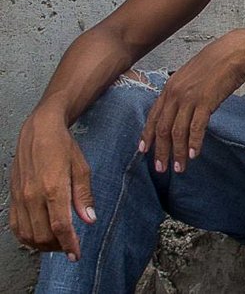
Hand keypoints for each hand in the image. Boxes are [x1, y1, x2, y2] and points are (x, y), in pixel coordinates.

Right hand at [9, 110, 95, 258]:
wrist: (39, 130)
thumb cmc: (64, 147)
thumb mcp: (82, 168)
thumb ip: (84, 196)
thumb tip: (89, 220)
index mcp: (53, 188)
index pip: (60, 226)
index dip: (69, 244)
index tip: (76, 255)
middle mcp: (33, 195)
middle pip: (43, 235)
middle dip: (58, 246)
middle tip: (70, 246)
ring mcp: (20, 197)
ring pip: (28, 234)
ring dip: (43, 244)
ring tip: (58, 242)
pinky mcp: (13, 196)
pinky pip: (16, 226)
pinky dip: (27, 236)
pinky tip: (39, 235)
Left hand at [138, 28, 244, 173]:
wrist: (234, 53)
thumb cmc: (216, 63)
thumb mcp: (191, 77)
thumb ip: (183, 93)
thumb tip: (182, 110)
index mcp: (169, 88)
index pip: (153, 116)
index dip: (147, 135)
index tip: (144, 151)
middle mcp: (175, 94)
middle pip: (162, 128)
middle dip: (160, 151)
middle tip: (161, 169)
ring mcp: (189, 98)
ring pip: (177, 131)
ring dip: (178, 152)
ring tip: (179, 168)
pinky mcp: (205, 101)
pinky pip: (196, 127)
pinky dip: (194, 142)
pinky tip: (194, 154)